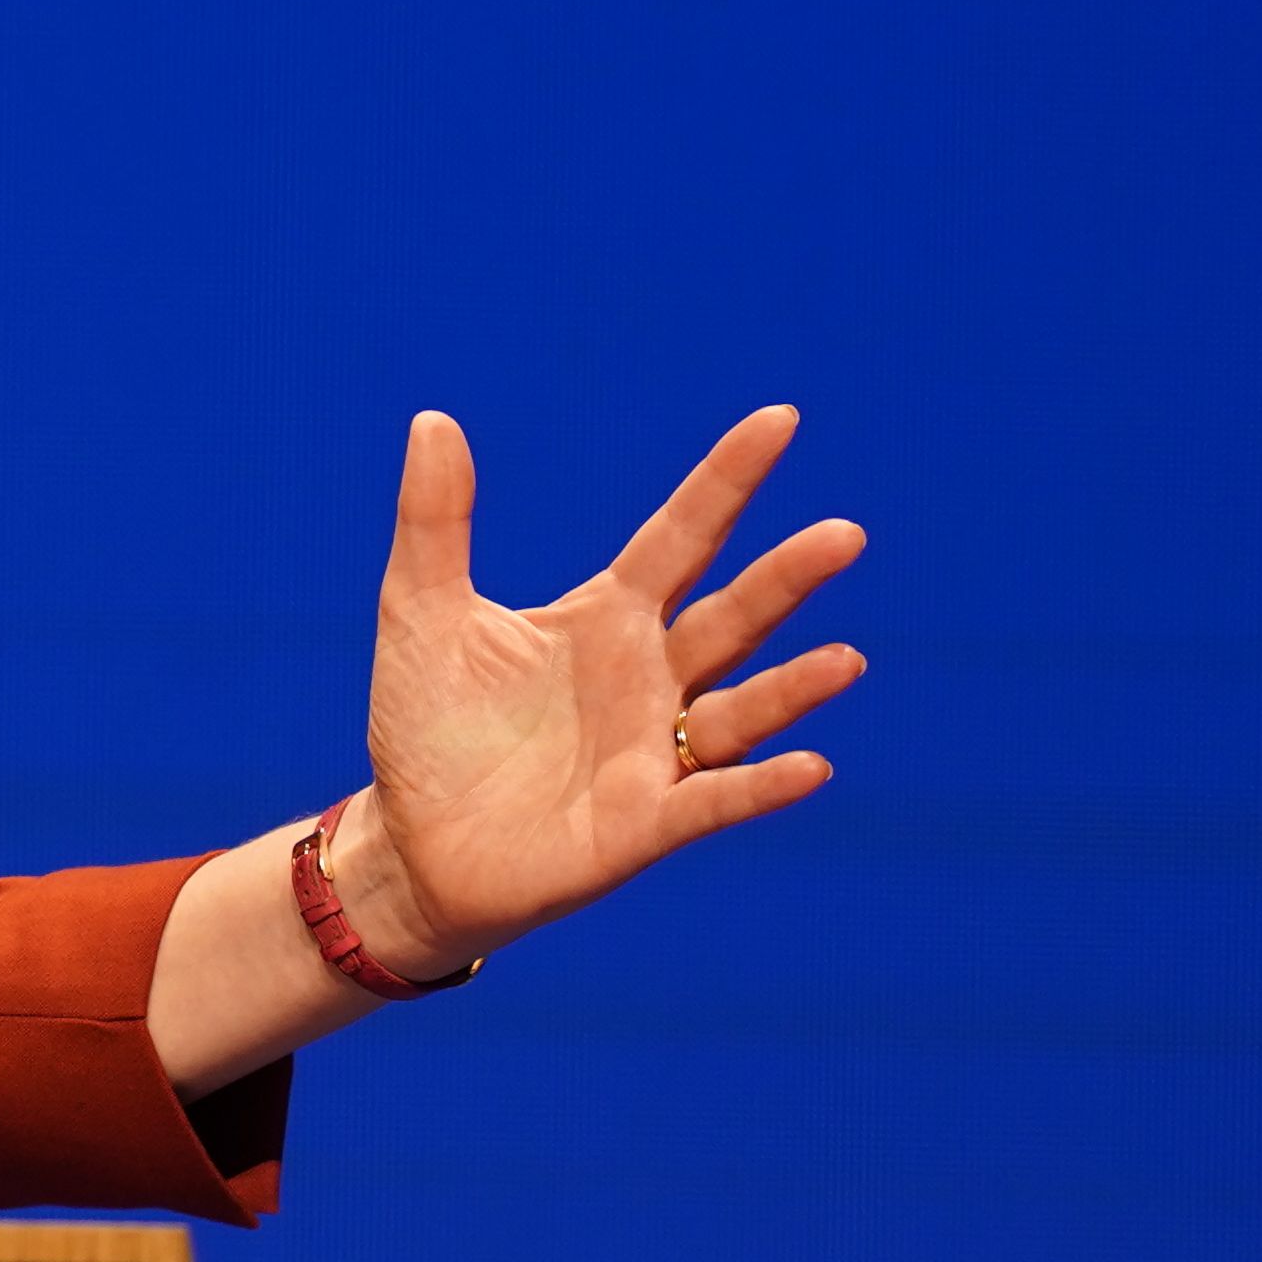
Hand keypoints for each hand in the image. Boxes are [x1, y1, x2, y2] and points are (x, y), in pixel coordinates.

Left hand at [349, 406, 864, 971]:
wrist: (413, 842)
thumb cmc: (427, 725)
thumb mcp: (420, 611)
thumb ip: (435, 521)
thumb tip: (432, 420)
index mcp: (606, 618)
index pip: (681, 537)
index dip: (726, 481)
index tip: (780, 420)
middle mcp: (649, 678)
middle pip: (730, 618)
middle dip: (784, 579)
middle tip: (845, 535)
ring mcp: (655, 751)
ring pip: (740, 710)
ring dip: (793, 688)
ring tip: (848, 660)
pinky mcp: (644, 823)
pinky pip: (715, 800)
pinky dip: (759, 786)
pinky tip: (811, 768)